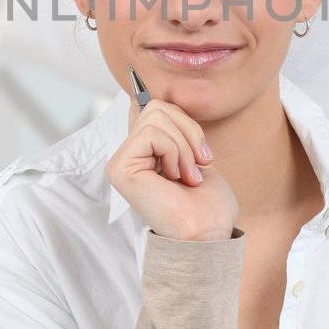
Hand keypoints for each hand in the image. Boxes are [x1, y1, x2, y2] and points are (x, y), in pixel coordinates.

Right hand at [106, 93, 238, 242]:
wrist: (208, 231)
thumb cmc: (207, 201)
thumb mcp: (192, 150)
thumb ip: (171, 127)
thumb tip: (147, 97)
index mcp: (143, 151)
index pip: (155, 106)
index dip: (183, 120)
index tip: (200, 154)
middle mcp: (127, 155)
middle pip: (156, 107)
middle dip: (188, 131)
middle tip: (198, 164)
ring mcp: (120, 162)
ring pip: (155, 116)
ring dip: (184, 145)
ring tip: (188, 175)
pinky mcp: (119, 168)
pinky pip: (151, 134)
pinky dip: (174, 152)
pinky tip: (176, 178)